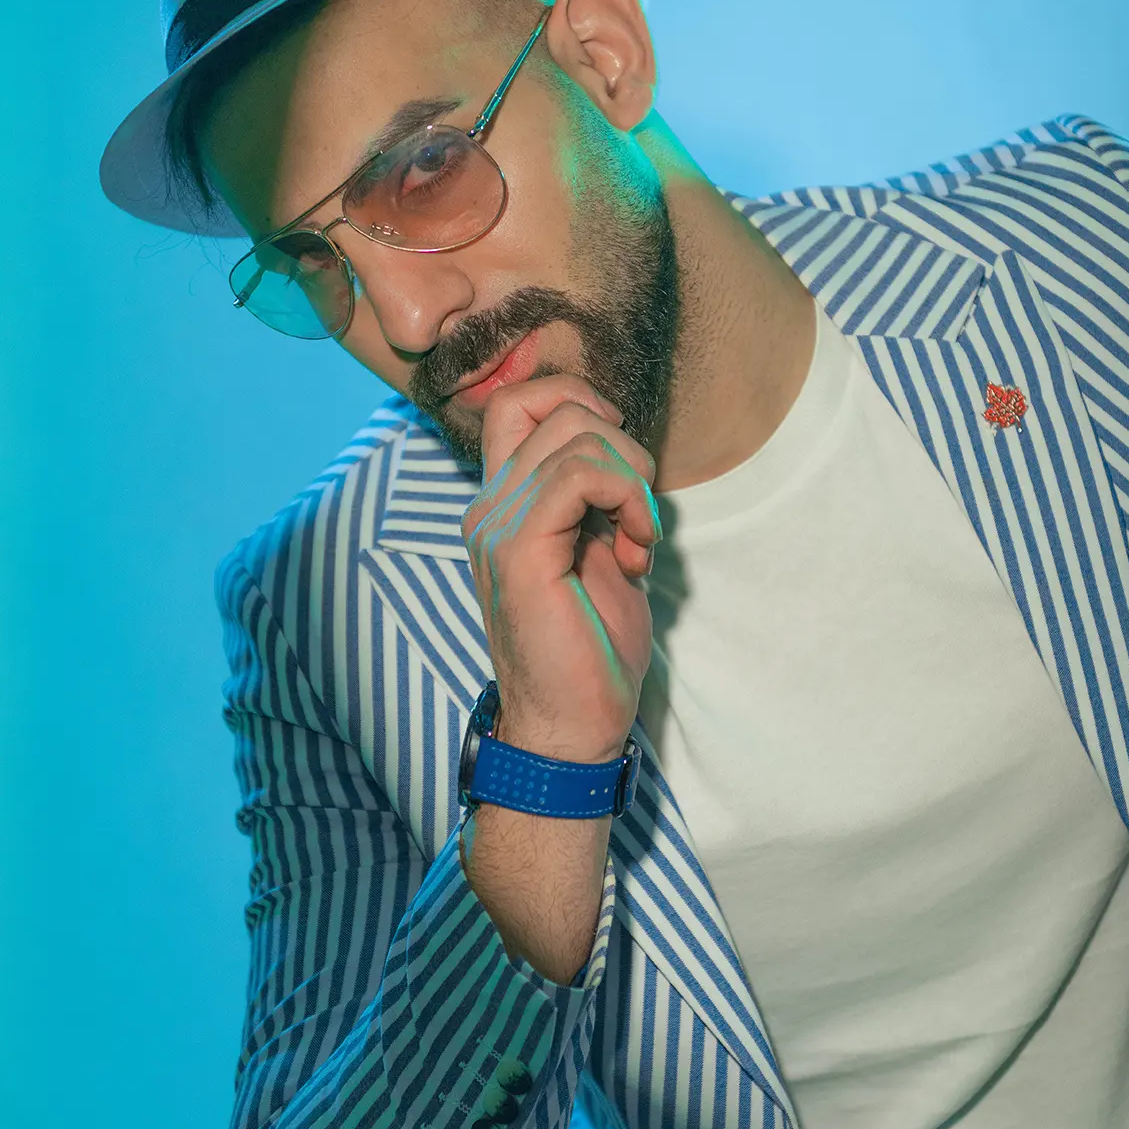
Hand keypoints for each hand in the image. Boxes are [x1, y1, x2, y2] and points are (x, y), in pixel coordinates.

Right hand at [460, 374, 659, 762]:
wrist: (572, 726)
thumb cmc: (591, 650)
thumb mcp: (602, 555)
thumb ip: (600, 501)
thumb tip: (630, 456)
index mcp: (503, 505)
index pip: (518, 403)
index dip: (577, 402)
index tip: (622, 465)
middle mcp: (489, 507)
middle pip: (552, 406)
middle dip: (620, 442)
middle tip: (638, 509)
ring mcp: (497, 525)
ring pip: (573, 433)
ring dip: (631, 478)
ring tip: (637, 539)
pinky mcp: (519, 550)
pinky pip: (580, 475)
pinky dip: (626, 498)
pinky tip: (634, 551)